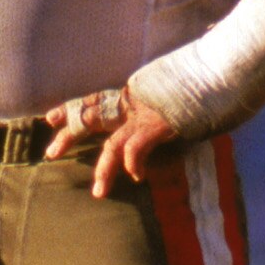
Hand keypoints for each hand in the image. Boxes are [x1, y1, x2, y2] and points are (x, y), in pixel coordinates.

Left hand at [43, 88, 185, 197]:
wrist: (214, 71)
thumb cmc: (199, 83)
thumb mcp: (171, 94)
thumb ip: (159, 105)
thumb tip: (160, 117)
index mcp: (132, 96)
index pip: (94, 100)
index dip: (71, 109)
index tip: (50, 118)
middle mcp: (133, 104)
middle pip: (91, 118)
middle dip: (70, 135)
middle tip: (50, 153)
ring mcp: (144, 115)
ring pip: (113, 143)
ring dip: (104, 169)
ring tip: (98, 193)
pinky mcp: (158, 124)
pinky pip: (137, 147)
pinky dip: (134, 162)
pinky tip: (137, 176)